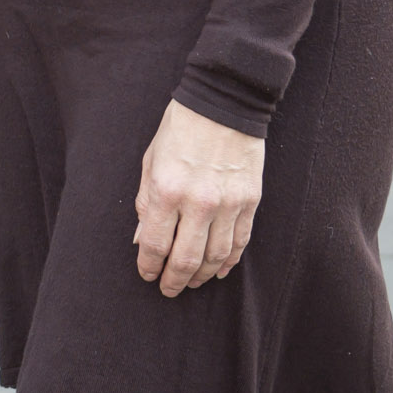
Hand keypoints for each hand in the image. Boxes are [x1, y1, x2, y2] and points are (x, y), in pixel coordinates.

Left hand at [135, 99, 264, 296]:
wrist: (223, 104)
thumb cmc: (180, 129)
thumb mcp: (151, 161)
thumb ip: (146, 202)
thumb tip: (141, 238)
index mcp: (167, 190)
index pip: (155, 243)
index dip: (148, 265)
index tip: (146, 274)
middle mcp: (198, 202)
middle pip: (185, 259)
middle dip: (174, 280)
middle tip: (167, 289)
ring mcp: (228, 204)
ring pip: (215, 257)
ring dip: (201, 276)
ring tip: (191, 282)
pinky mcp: (250, 202)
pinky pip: (240, 242)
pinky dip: (228, 262)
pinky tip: (218, 270)